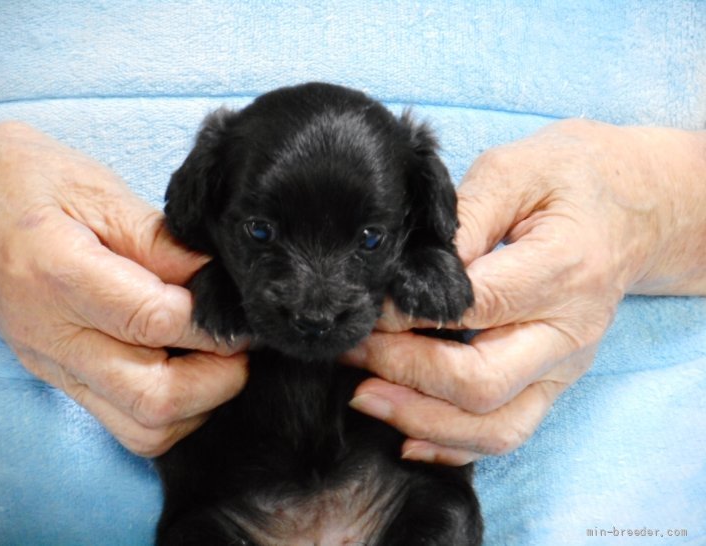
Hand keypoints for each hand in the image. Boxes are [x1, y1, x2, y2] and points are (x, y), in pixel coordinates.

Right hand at [0, 122, 248, 456]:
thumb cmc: (31, 183)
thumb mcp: (99, 191)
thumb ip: (161, 240)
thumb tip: (215, 279)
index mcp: (60, 273)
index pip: (156, 321)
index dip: (213, 322)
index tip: (240, 310)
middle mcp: (54, 334)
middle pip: (152, 397)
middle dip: (218, 379)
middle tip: (240, 344)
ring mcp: (55, 364)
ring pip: (142, 428)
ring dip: (198, 404)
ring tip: (217, 360)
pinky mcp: (60, 378)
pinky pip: (124, 423)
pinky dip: (171, 412)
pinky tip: (187, 372)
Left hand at [346, 119, 705, 464]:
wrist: (632, 208)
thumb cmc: (569, 180)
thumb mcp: (515, 170)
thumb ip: (464, 219)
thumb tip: (410, 273)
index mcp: (562, 268)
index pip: (474, 308)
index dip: (407, 317)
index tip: (364, 310)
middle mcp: (569, 329)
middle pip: (480, 382)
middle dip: (403, 373)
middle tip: (352, 352)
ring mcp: (565, 364)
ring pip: (495, 425)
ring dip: (421, 420)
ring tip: (365, 396)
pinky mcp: (555, 380)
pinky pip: (508, 432)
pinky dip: (455, 444)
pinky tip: (407, 435)